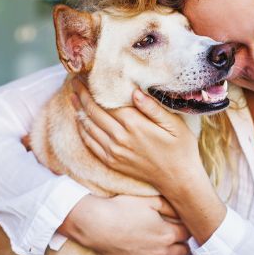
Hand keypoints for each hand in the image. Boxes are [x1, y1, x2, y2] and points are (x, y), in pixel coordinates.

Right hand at [59, 194, 190, 254]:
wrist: (99, 225)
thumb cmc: (124, 209)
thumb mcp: (150, 201)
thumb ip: (168, 206)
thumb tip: (182, 210)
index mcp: (167, 233)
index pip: (186, 234)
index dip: (190, 231)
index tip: (192, 231)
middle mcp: (160, 251)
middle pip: (179, 253)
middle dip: (186, 251)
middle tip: (191, 252)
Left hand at [70, 78, 205, 193]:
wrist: (178, 179)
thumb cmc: (180, 149)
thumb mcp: (174, 124)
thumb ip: (153, 108)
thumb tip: (135, 91)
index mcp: (135, 125)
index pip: (106, 102)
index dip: (93, 88)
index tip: (86, 75)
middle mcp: (120, 138)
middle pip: (93, 112)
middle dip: (82, 95)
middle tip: (74, 80)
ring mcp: (114, 152)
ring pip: (88, 127)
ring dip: (78, 110)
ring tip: (73, 96)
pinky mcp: (112, 162)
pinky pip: (90, 143)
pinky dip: (82, 129)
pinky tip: (80, 120)